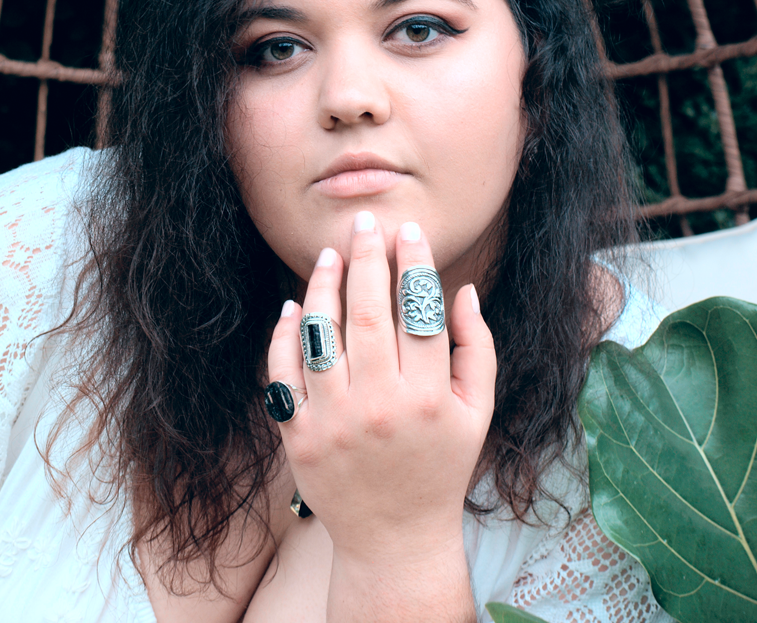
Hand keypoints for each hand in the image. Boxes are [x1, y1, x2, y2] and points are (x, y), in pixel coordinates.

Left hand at [267, 211, 495, 568]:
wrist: (394, 537)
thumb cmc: (440, 468)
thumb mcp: (477, 413)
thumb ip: (477, 349)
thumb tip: (463, 290)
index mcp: (428, 398)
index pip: (419, 312)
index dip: (414, 263)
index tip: (409, 230)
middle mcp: (379, 405)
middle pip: (367, 313)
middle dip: (368, 259)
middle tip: (366, 223)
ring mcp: (332, 420)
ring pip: (321, 335)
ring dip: (323, 287)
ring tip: (330, 254)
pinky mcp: (298, 435)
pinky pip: (283, 372)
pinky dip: (285, 335)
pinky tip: (294, 306)